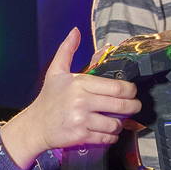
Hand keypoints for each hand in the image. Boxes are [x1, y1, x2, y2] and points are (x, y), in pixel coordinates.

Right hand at [0, 28, 140, 167]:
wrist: (35, 125)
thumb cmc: (49, 98)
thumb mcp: (56, 71)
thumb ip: (67, 50)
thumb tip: (75, 31)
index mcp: (79, 83)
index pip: (117, 87)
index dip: (131, 90)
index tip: (132, 91)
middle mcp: (81, 102)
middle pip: (121, 105)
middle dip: (134, 107)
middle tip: (135, 106)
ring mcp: (81, 120)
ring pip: (115, 124)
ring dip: (121, 123)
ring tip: (119, 119)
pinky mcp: (81, 137)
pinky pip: (106, 138)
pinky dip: (112, 136)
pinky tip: (109, 131)